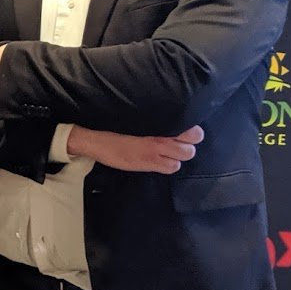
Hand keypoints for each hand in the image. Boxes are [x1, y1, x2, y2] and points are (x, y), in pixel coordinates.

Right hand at [68, 125, 203, 174]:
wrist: (97, 141)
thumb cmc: (115, 128)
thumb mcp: (137, 121)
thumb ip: (156, 122)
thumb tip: (173, 122)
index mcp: (157, 127)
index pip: (190, 132)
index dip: (193, 133)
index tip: (188, 132)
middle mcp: (159, 140)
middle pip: (190, 147)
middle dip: (187, 146)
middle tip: (178, 143)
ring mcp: (155, 154)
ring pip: (183, 158)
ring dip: (179, 155)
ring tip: (169, 152)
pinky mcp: (148, 164)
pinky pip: (171, 168)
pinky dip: (170, 164)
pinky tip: (161, 160)